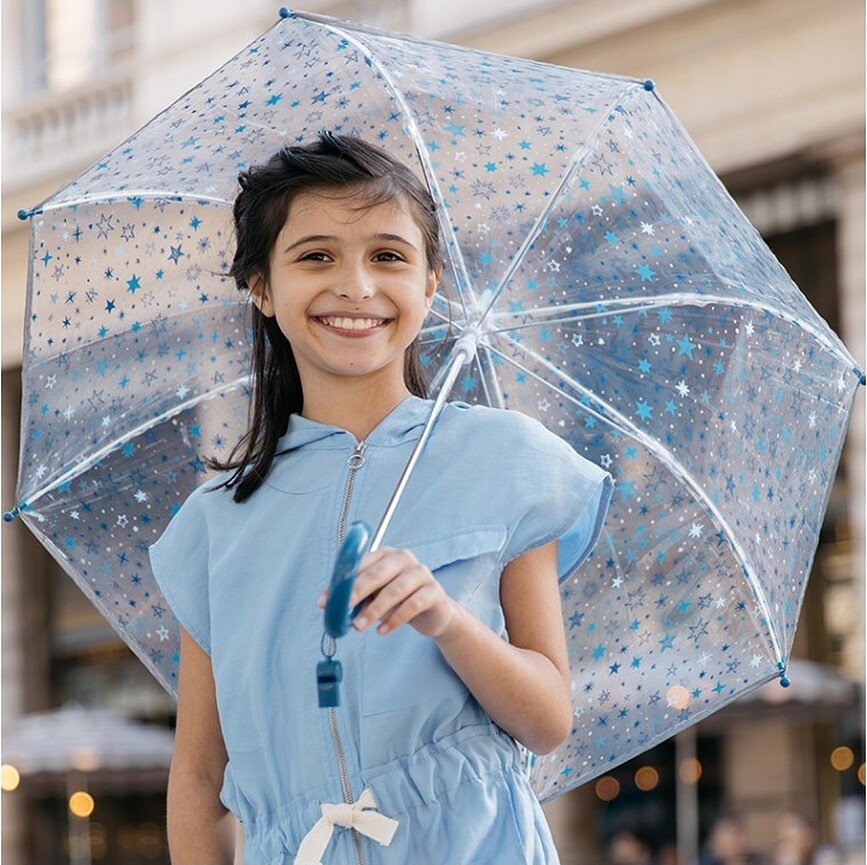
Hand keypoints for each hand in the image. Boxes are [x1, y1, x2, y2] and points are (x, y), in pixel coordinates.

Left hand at [318, 547, 455, 637]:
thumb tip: (334, 608)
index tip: (325, 601)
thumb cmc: (400, 600)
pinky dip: (395, 619)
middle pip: (377, 573)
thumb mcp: (376, 596)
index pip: (359, 564)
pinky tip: (382, 631)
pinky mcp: (434, 591)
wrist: (435, 613)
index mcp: (385, 554)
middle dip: (356, 593)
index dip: (341, 583)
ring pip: (395, 590)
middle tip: (342, 611)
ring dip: (374, 610)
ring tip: (359, 626)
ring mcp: (421, 573)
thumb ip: (358, 598)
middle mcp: (404, 558)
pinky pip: (412, 604)